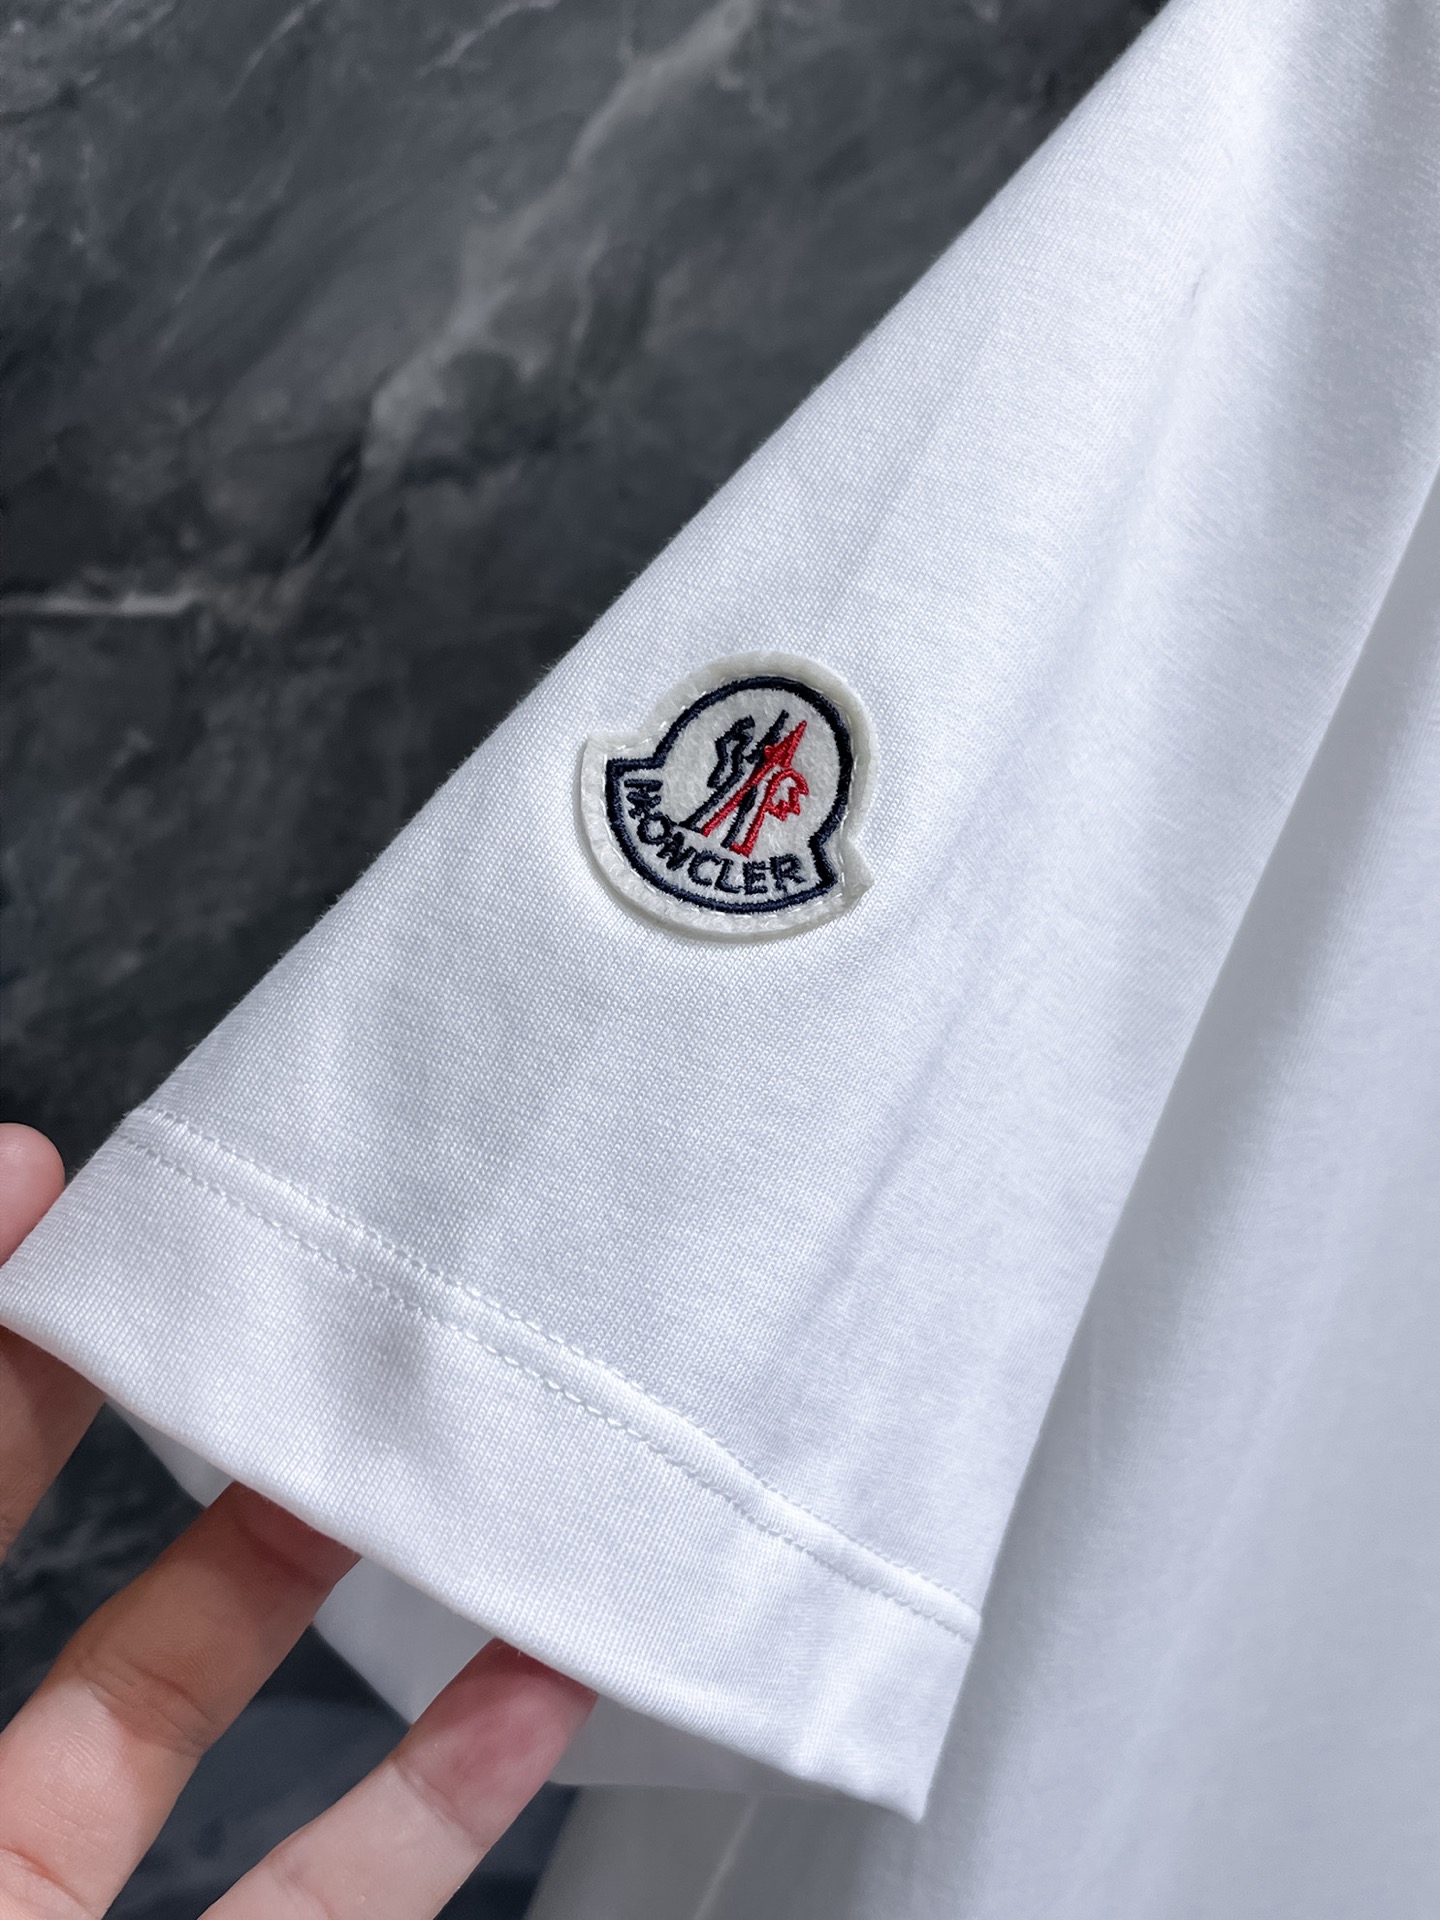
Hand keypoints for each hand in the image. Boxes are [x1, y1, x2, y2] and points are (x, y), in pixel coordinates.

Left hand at [0, 1123, 594, 1917]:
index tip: (58, 1175)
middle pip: (92, 1570)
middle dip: (203, 1416)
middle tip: (310, 1289)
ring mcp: (67, 1914)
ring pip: (219, 1717)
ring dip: (340, 1577)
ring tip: (442, 1457)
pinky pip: (329, 1902)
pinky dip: (437, 1799)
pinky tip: (531, 1694)